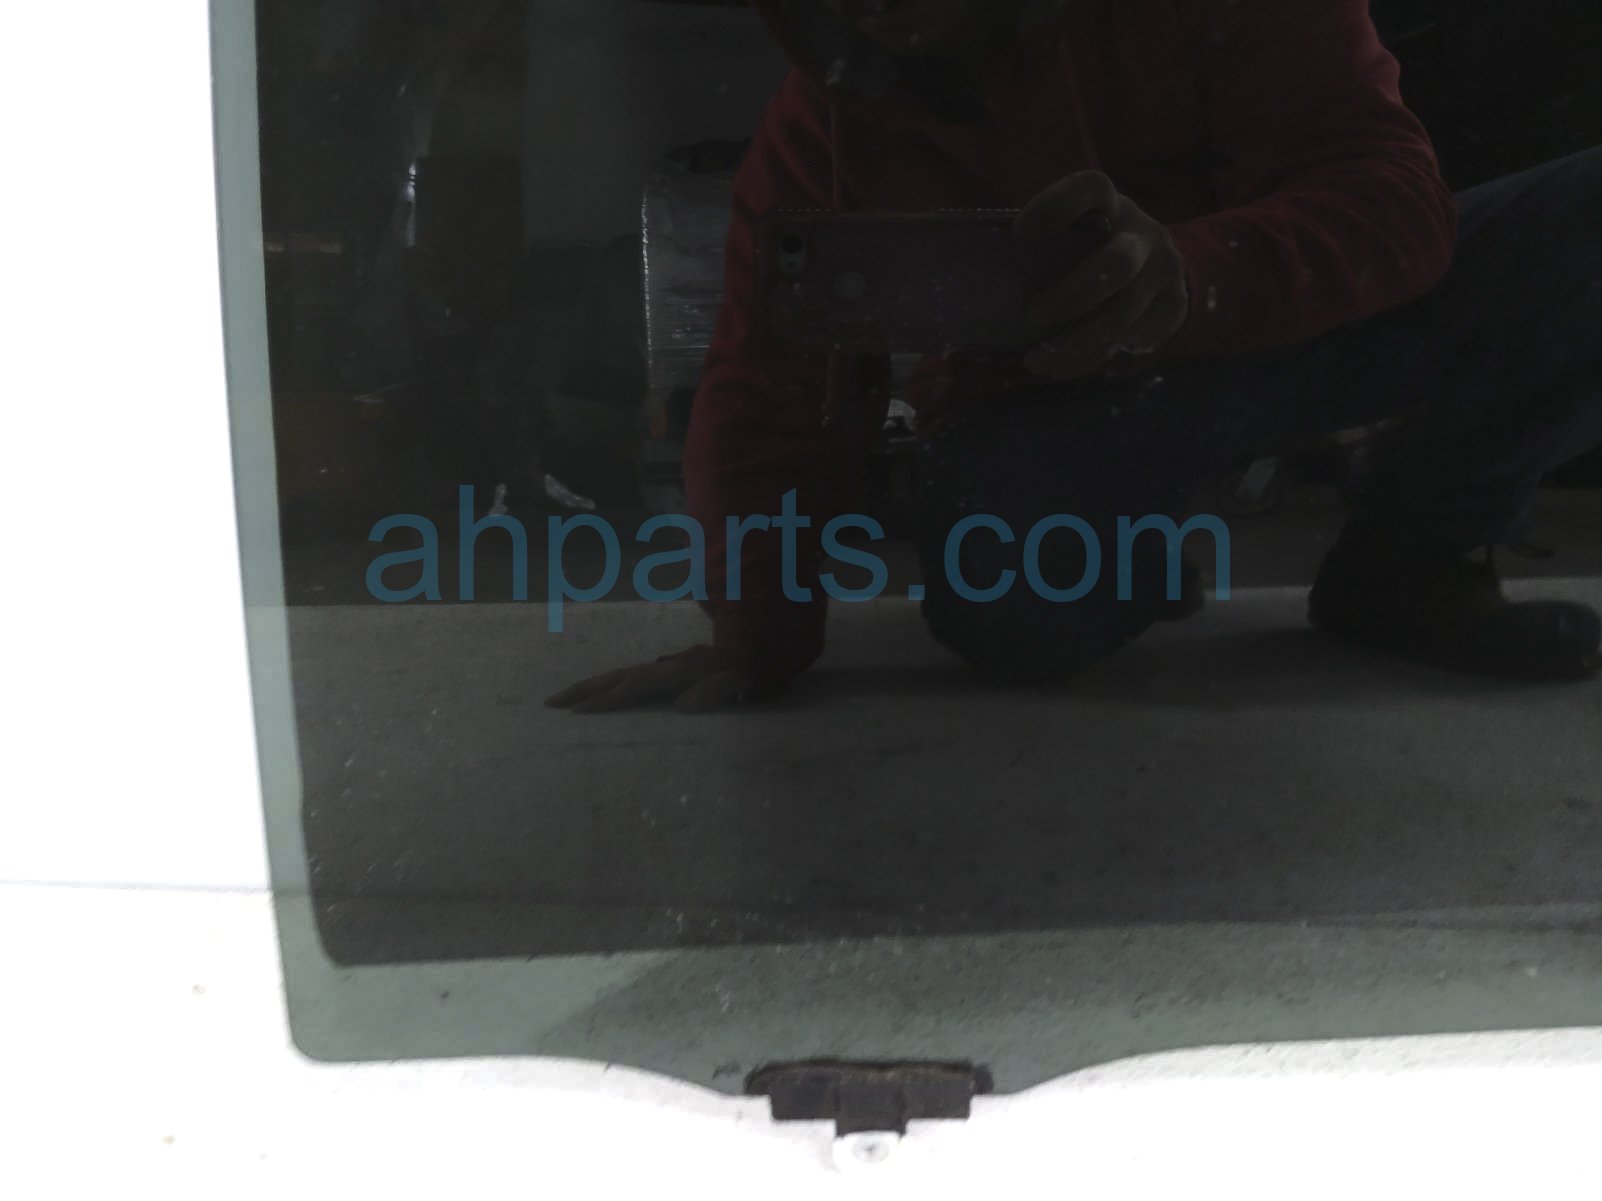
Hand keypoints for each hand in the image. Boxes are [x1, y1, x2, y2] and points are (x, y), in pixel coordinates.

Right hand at [544, 645, 753, 714]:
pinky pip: (626, 680)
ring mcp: (660, 669)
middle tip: (550, 703)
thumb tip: (682, 706)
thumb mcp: (741, 684)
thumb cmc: (749, 675)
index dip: (608, 699)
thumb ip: (716, 691)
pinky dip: (604, 687)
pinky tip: (591, 698)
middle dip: (583, 690)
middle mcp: (663, 667)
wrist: (755, 651)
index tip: (579, 712)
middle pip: (616, 676)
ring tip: (559, 701)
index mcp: (678, 672)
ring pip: (617, 676)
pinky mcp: (661, 674)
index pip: (635, 686)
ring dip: (588, 687)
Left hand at [1016, 171, 1190, 380]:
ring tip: (1037, 361)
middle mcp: (1143, 234)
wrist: (1167, 274)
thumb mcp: (1082, 236)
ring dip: (1074, 344)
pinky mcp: (1171, 309)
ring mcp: (1163, 272)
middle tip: (1032, 314)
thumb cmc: (1098, 252)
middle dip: (1071, 296)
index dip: (1055, 207)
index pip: (1091, 188)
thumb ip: (1046, 249)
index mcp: (1111, 205)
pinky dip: (1087, 359)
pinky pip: (1126, 341)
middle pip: (1116, 264)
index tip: (1020, 235)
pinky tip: (1061, 366)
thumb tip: (975, 281)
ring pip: (1121, 314)